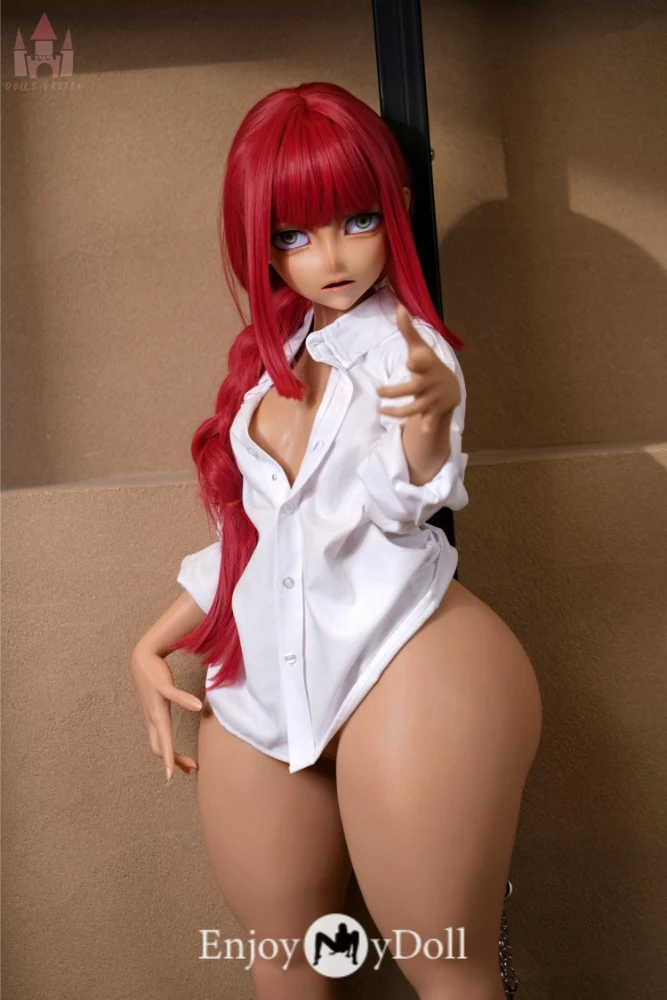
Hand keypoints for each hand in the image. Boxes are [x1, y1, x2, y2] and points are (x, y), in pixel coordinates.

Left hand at [130, 646, 201, 780]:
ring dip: (172, 749)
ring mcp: (156, 702)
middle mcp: (153, 716)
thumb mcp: (162, 702)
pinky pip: (173, 695)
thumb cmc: (154, 681)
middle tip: (190, 769)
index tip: (184, 772)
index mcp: (154, 720)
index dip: (170, 762)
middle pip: (158, 746)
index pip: (158, 747)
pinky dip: (185, 701)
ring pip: (162, 730)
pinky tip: (197, 706)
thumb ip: (169, 714)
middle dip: (173, 761)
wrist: (143, 658)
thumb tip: (180, 721)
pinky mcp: (161, 686)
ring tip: (188, 760)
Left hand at [376, 304, 460, 432]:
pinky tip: (424, 432)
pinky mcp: (435, 411)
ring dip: (399, 411)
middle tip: (379, 391)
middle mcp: (430, 382)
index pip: (423, 362)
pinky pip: (431, 420)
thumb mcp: (420, 348)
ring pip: (415, 407)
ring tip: (382, 411)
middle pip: (413, 388)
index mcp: (427, 365)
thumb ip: (408, 331)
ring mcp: (433, 398)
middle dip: (396, 391)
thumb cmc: (428, 365)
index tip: (410, 360)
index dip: (418, 361)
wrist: (450, 386)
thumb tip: (398, 307)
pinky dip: (430, 426)